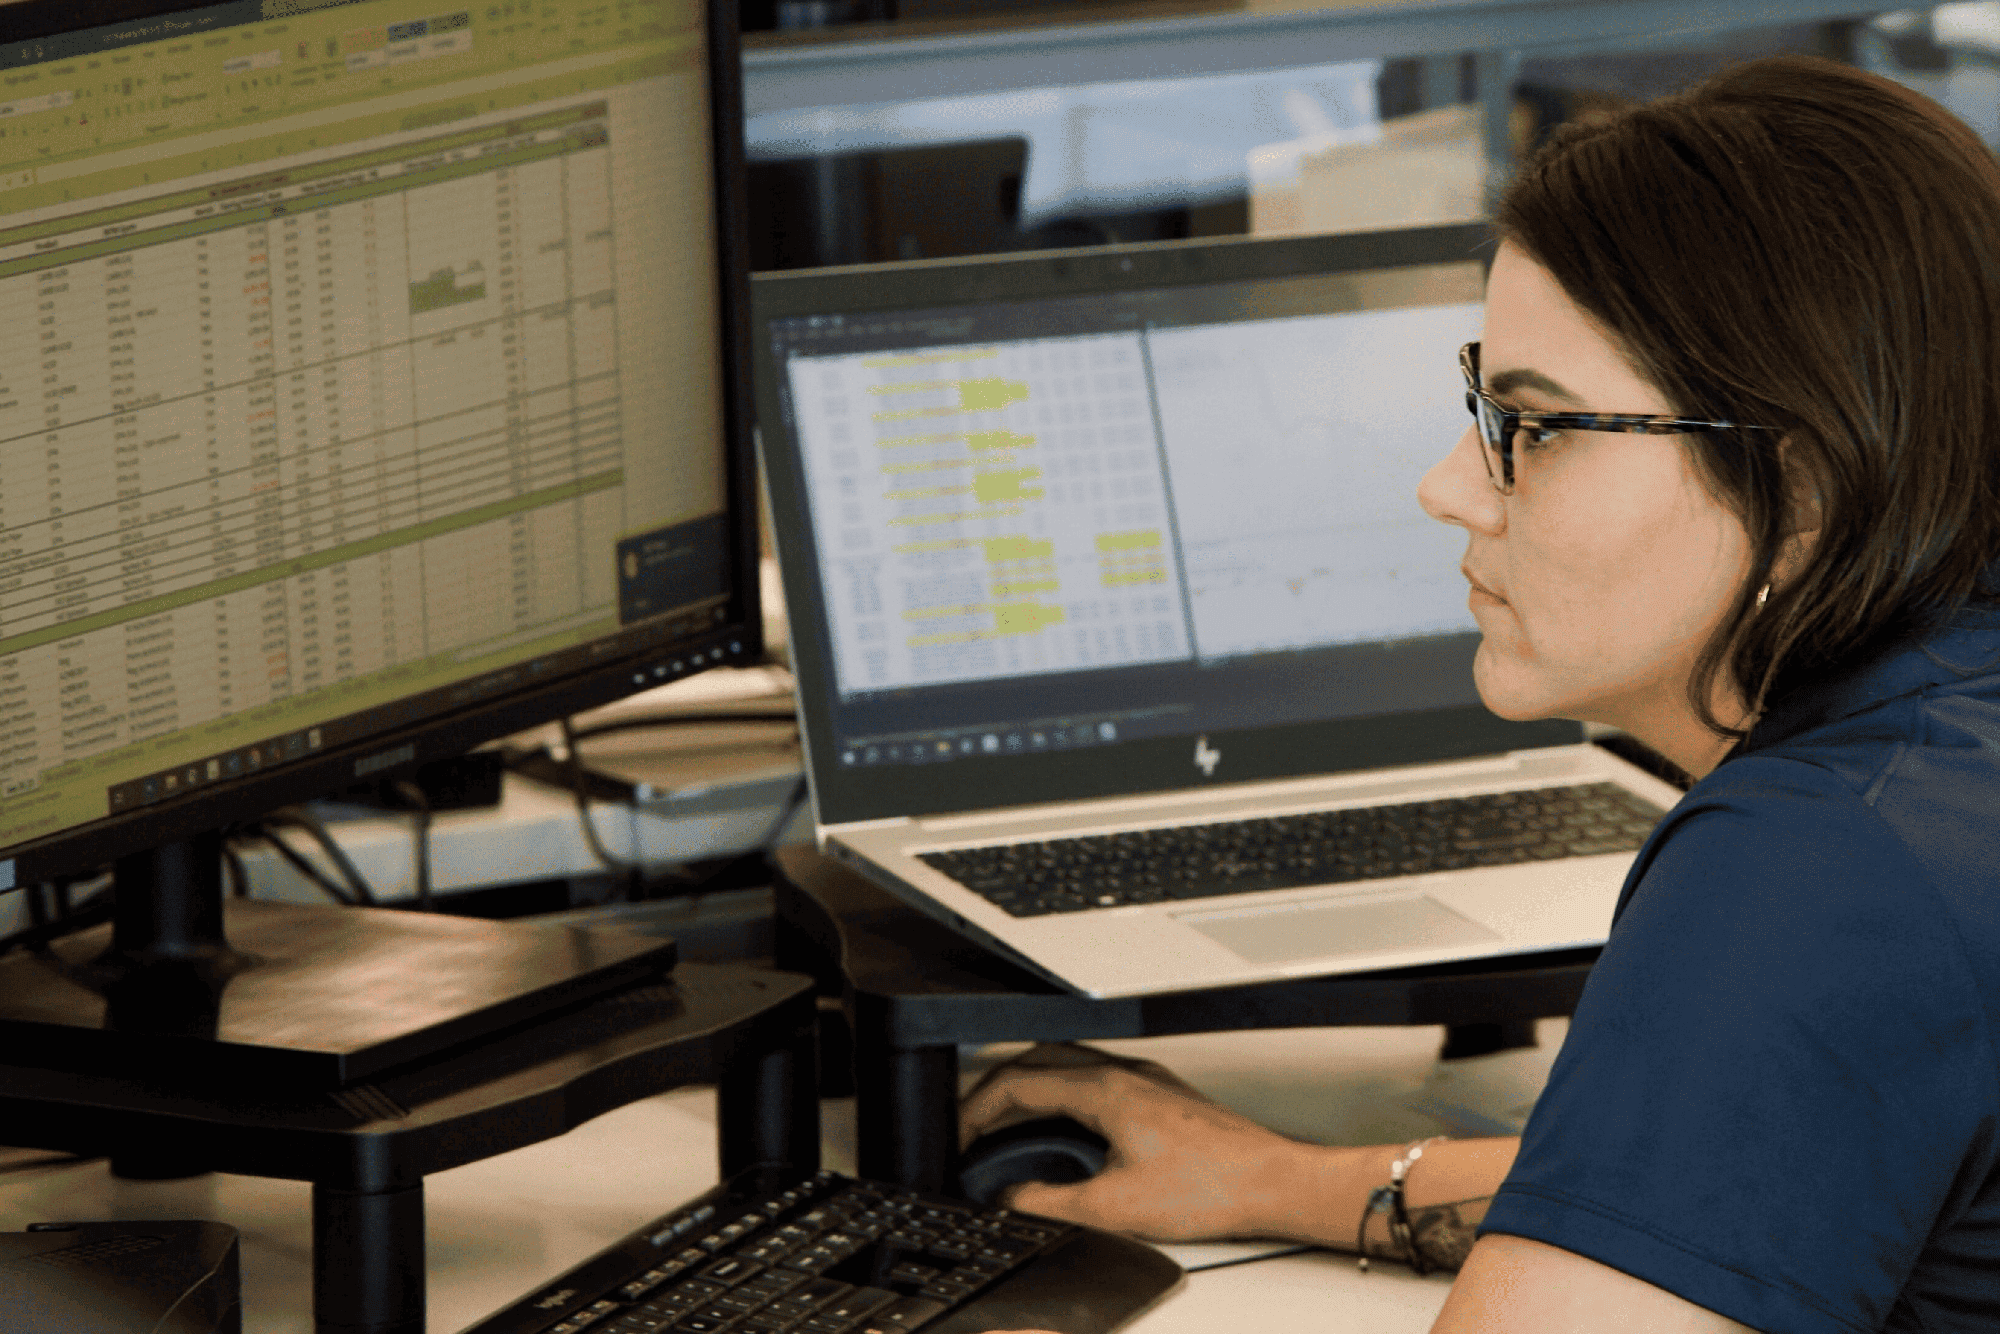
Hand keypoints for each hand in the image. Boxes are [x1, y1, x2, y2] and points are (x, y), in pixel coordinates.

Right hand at [958, 1042, 1323, 1242]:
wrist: (1272, 1183)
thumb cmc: (1212, 1186)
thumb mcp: (1113, 1207)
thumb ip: (1049, 1203)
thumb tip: (1012, 1199)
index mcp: (1104, 1091)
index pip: (1017, 1083)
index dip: (976, 1109)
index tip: (958, 1135)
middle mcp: (1123, 1074)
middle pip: (1037, 1063)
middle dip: (996, 1093)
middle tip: (973, 1126)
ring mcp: (1144, 1081)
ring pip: (1067, 1067)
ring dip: (1030, 1091)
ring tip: (1009, 1129)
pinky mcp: (1160, 1097)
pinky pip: (1094, 1081)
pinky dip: (1062, 1098)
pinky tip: (1065, 1132)